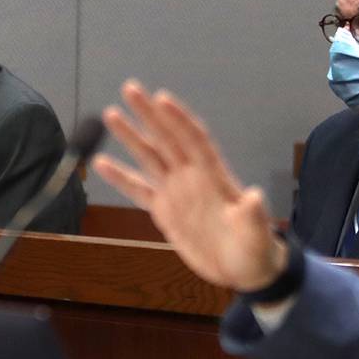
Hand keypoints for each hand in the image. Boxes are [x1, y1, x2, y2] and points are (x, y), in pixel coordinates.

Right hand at [93, 80, 285, 290]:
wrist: (244, 269)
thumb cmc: (255, 250)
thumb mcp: (257, 235)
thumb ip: (253, 216)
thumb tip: (255, 197)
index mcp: (214, 177)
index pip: (194, 140)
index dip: (179, 120)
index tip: (161, 99)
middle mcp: (192, 177)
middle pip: (167, 139)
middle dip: (149, 114)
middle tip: (130, 88)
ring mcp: (177, 192)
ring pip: (150, 157)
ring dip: (131, 136)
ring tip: (110, 114)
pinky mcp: (165, 210)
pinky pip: (139, 190)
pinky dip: (120, 178)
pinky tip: (101, 163)